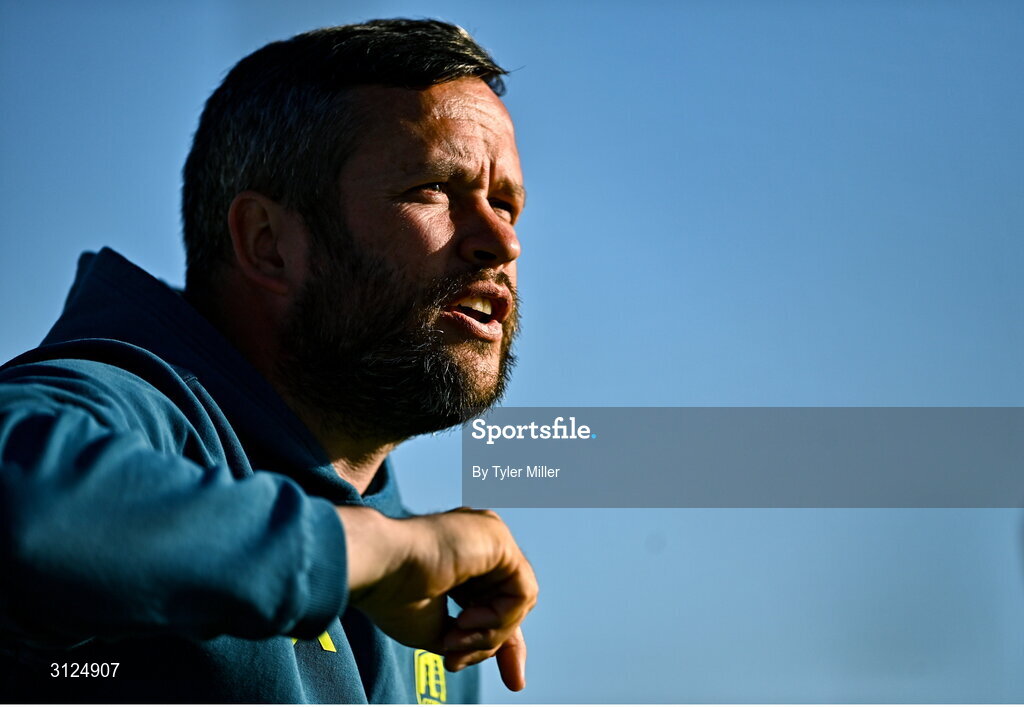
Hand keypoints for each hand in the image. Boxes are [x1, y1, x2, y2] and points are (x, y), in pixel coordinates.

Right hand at [336, 506, 536, 690]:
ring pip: (517, 601)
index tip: (514, 683)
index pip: (496, 603)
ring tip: (452, 638)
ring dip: (490, 633)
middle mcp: (480, 544)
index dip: (503, 641)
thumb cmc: (395, 597)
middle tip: (455, 662)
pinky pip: (522, 592)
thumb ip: (470, 636)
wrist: (380, 568)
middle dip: (494, 643)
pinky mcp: (499, 538)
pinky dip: (500, 617)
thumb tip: (495, 655)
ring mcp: (491, 538)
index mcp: (463, 561)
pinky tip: (466, 619)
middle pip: (511, 603)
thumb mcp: (441, 630)